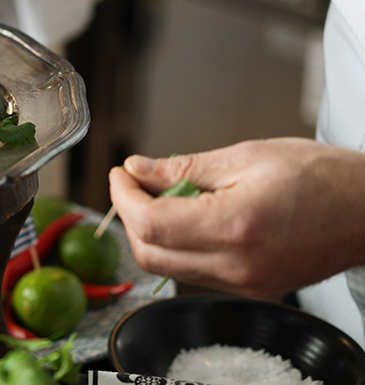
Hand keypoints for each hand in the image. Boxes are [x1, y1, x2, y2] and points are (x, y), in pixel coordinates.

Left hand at [109, 137, 364, 296]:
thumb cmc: (322, 178)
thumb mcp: (246, 156)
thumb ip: (183, 168)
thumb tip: (139, 170)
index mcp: (234, 227)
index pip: (150, 224)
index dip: (124, 197)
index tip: (121, 174)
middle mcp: (236, 265)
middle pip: (149, 253)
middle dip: (130, 216)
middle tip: (134, 183)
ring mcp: (244, 283)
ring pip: (167, 266)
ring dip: (151, 231)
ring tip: (164, 194)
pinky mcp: (251, 287)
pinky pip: (194, 271)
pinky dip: (178, 244)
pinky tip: (189, 214)